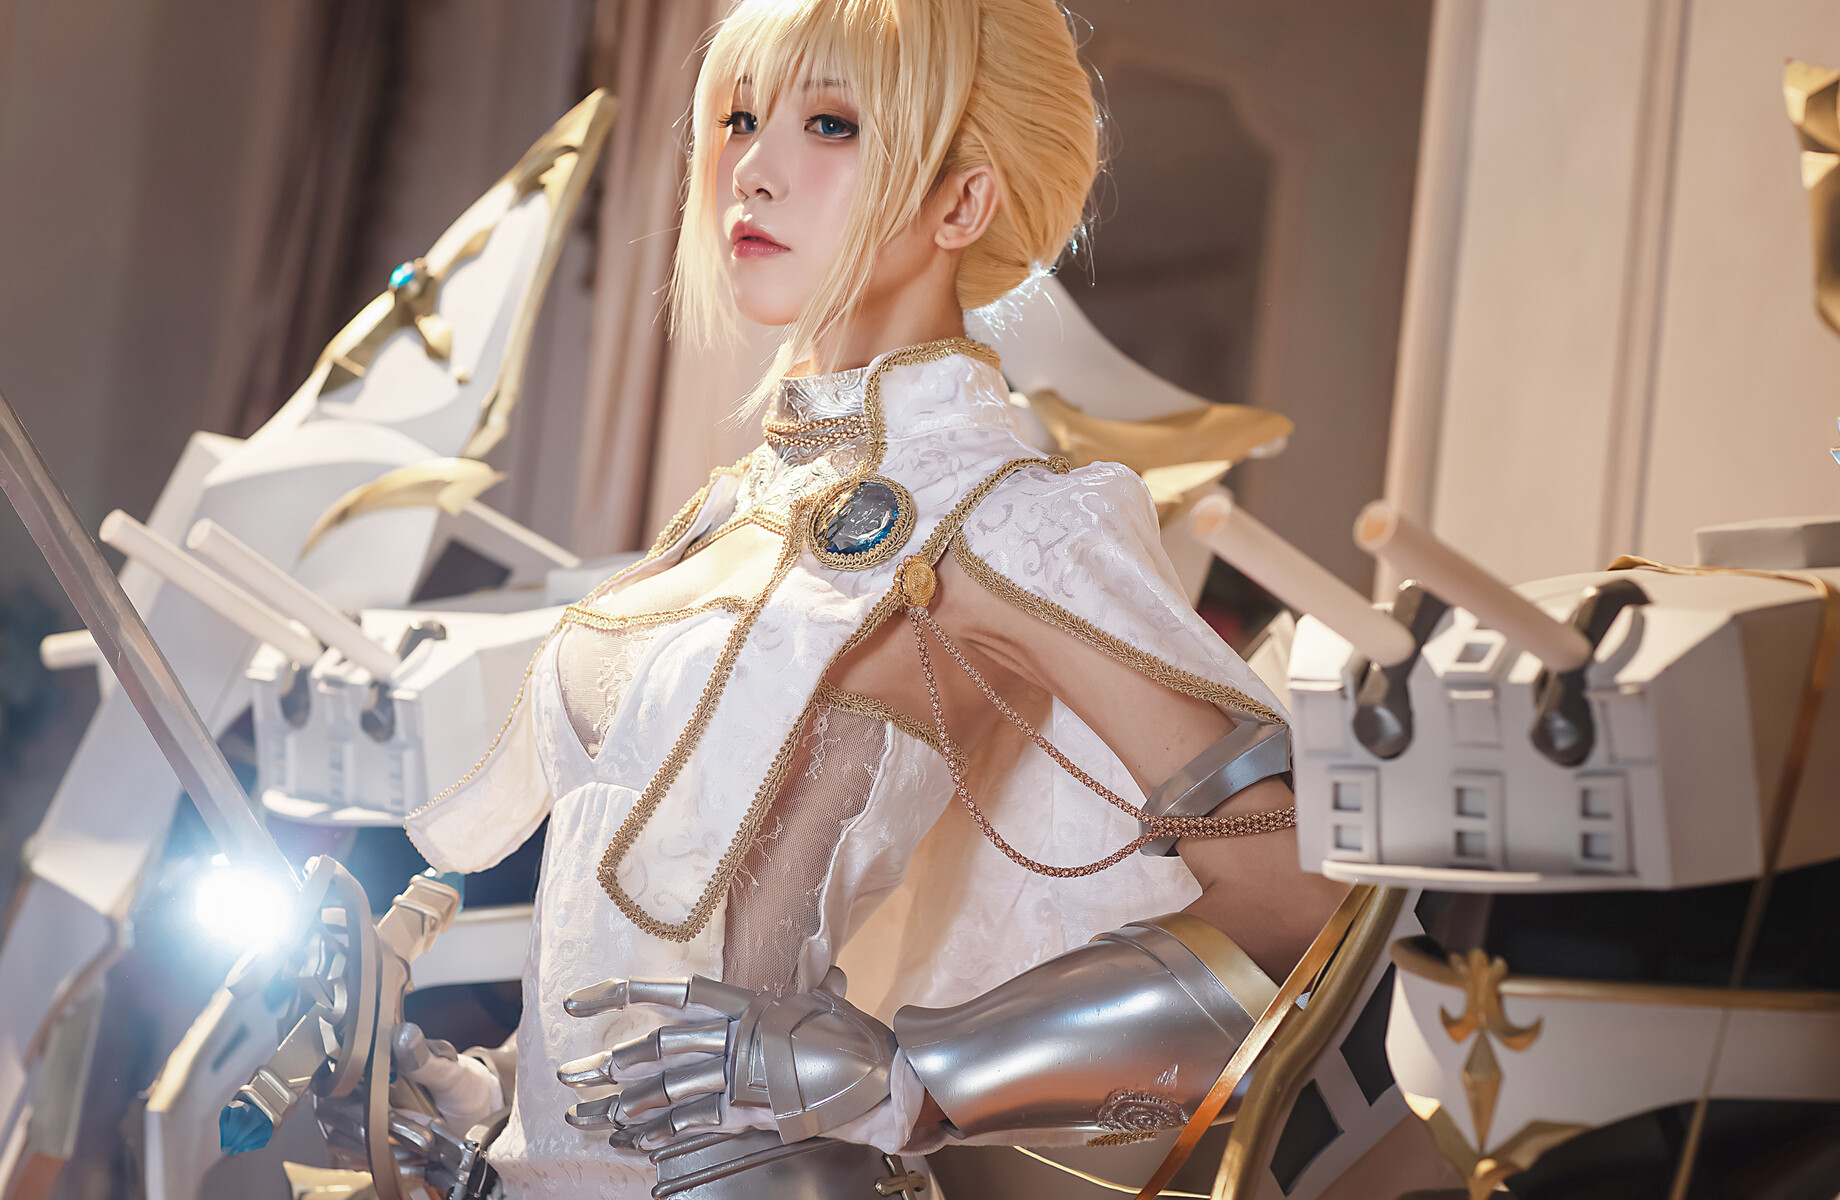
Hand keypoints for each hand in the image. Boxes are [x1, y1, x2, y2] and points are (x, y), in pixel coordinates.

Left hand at [557, 967, 894, 1149]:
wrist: (884, 1079)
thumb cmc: (858, 1040)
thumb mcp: (830, 1007)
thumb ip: (811, 996)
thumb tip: (824, 979)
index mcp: (747, 1002)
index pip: (673, 991)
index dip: (622, 994)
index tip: (579, 1002)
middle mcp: (736, 1035)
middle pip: (657, 1047)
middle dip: (607, 1065)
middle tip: (569, 1077)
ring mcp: (740, 1074)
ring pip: (668, 1087)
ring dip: (626, 1104)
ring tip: (591, 1116)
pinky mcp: (748, 1111)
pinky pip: (693, 1121)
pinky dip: (664, 1131)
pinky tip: (639, 1142)